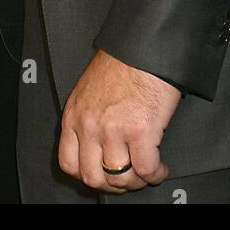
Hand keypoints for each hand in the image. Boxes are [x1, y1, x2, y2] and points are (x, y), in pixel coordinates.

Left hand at [59, 49, 180, 192]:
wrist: (144, 45)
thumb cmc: (122, 62)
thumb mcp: (90, 89)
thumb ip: (88, 117)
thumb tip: (98, 146)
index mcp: (74, 114)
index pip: (69, 163)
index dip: (88, 175)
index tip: (102, 175)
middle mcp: (89, 125)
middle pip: (93, 178)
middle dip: (113, 185)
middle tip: (127, 179)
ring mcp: (113, 130)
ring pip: (120, 178)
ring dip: (136, 181)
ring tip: (146, 171)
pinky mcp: (140, 130)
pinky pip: (146, 170)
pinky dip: (155, 174)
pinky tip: (160, 168)